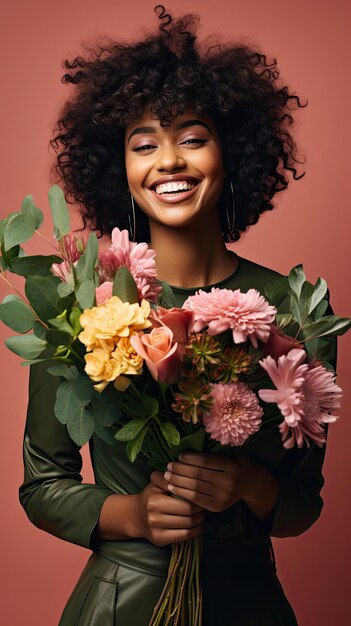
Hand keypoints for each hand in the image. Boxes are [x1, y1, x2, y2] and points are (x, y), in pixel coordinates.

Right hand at [135, 480, 204, 546]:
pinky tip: (196, 524)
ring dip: (199, 521)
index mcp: (154, 501)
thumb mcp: (155, 482)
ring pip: (188, 528)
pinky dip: (195, 531)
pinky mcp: (160, 540)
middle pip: (189, 516)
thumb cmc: (150, 496)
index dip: (197, 501)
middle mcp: (154, 518)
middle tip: (203, 506)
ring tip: (200, 514)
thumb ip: (166, 478)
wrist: (136, 515)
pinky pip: (184, 537)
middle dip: (200, 511)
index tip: (200, 497)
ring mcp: (157, 531)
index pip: (186, 504)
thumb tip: (178, 477)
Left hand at [151, 452, 279, 520]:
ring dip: (177, 482)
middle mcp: (228, 481)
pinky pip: (196, 500)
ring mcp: (223, 496)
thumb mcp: (229, 455)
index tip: (179, 456)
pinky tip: (173, 488)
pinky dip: (182, 493)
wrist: (251, 485)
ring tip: (166, 476)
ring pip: (195, 488)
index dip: (190, 458)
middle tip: (168, 466)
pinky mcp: (218, 507)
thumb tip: (185, 454)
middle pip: (198, 475)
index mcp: (231, 465)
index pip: (205, 461)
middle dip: (180, 470)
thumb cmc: (235, 465)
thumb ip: (211, 455)